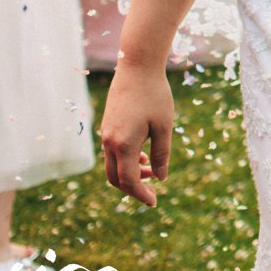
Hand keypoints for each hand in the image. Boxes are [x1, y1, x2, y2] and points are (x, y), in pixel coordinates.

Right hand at [100, 63, 173, 206]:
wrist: (137, 67)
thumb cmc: (155, 95)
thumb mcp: (164, 126)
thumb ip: (161, 154)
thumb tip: (160, 177)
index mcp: (124, 145)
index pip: (128, 181)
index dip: (140, 194)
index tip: (154, 202)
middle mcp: (110, 142)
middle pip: (116, 178)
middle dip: (133, 188)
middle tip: (152, 191)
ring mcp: (106, 135)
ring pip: (113, 165)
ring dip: (130, 173)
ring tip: (152, 170)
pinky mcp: (107, 127)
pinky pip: (113, 152)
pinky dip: (126, 160)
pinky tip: (144, 155)